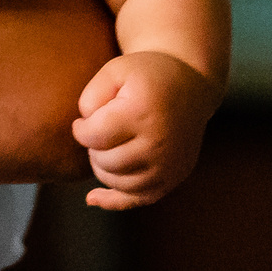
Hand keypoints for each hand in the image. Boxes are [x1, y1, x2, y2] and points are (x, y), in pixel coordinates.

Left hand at [70, 49, 217, 208]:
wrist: (191, 86)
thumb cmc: (145, 76)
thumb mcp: (114, 70)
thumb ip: (90, 97)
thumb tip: (83, 133)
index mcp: (142, 113)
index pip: (93, 136)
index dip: (80, 129)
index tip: (84, 120)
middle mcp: (159, 143)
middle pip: (103, 160)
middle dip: (94, 146)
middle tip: (103, 129)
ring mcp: (169, 165)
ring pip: (116, 181)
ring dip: (103, 165)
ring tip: (110, 144)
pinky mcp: (173, 178)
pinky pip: (138, 200)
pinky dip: (113, 200)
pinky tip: (92, 198)